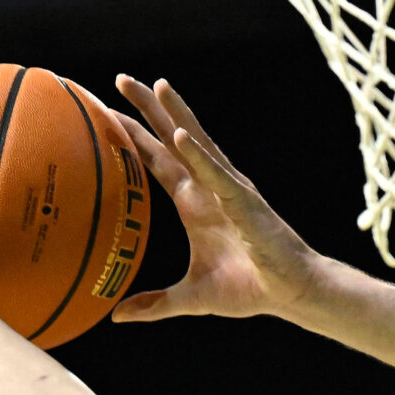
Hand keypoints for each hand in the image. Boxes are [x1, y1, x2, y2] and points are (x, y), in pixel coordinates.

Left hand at [110, 76, 325, 322]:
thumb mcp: (190, 298)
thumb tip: (117, 315)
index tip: (106, 113)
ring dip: (176, 115)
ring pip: (197, 143)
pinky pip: (216, 174)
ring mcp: (226, 190)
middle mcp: (207, 188)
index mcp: (193, 203)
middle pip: (171, 139)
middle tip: (120, 79)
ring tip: (156, 85)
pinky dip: (198, 156)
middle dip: (148, 109)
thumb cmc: (248, 289)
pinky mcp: (244, 201)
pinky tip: (179, 137)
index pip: (155, 162)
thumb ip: (155, 304)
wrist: (288, 293)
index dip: (133, 138)